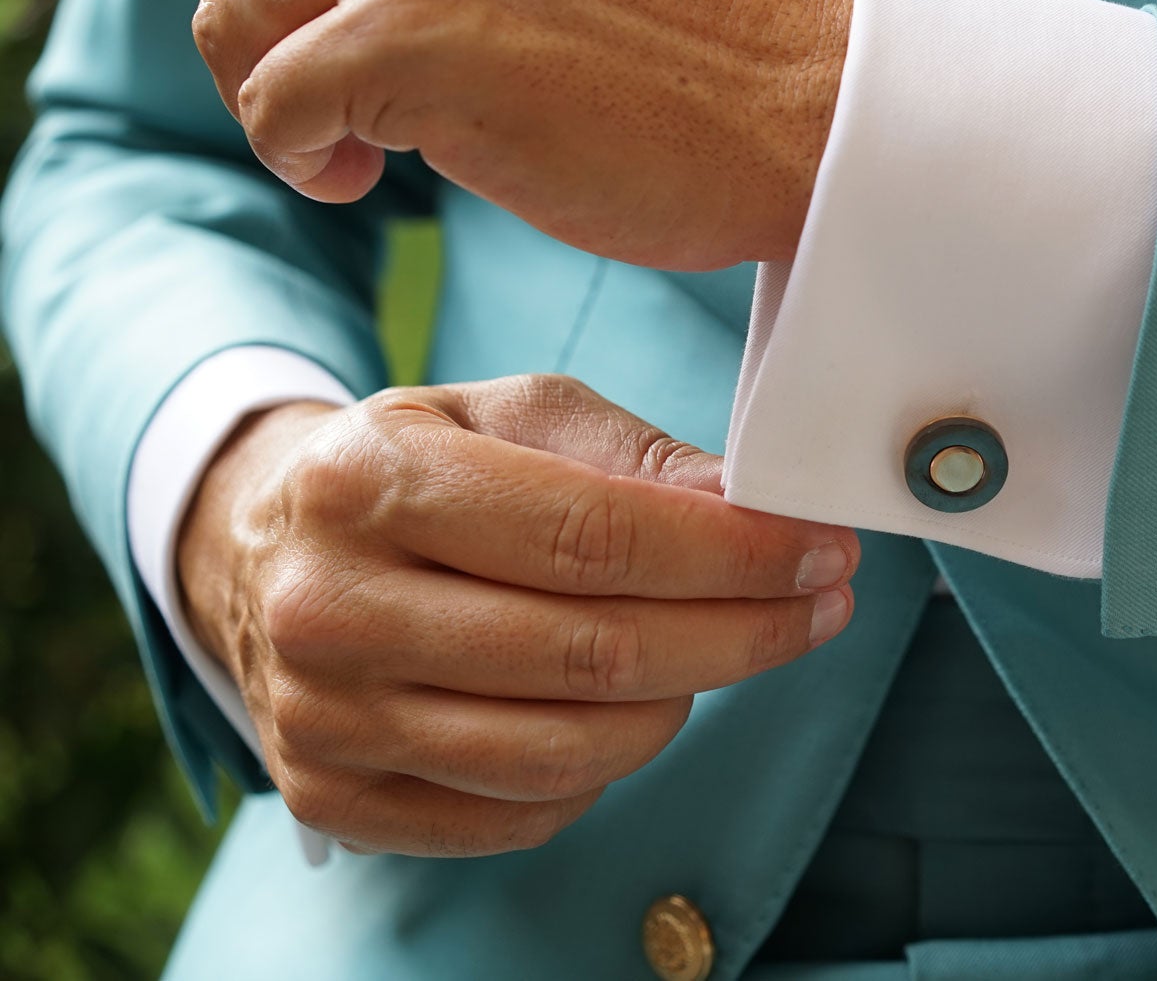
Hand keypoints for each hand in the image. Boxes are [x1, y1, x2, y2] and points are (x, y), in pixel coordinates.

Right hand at [177, 375, 858, 856]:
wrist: (263, 549)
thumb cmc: (416, 469)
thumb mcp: (511, 415)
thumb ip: (632, 457)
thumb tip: (751, 509)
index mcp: (371, 479)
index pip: (594, 537)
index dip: (732, 555)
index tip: (820, 550)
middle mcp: (330, 606)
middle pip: (591, 654)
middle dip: (742, 634)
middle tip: (820, 603)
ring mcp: (323, 718)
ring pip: (565, 751)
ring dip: (681, 704)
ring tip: (723, 647)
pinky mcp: (336, 800)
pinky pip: (522, 813)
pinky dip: (604, 767)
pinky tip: (629, 705)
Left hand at [186, 0, 852, 270]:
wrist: (797, 100)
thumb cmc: (685, 23)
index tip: (342, 26)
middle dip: (268, 39)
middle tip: (354, 103)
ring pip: (229, 25)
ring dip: (282, 105)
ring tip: (367, 147)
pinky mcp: (403, 38)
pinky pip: (268, 109)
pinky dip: (301, 159)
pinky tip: (370, 178)